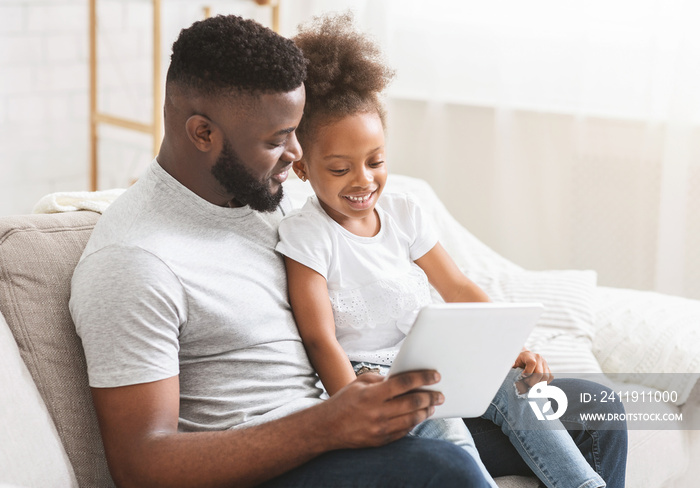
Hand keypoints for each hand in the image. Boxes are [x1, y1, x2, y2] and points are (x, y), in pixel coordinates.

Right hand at [319, 370, 443, 449]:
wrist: (327, 427)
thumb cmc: (344, 401)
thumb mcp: (360, 383)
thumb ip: (382, 380)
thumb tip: (403, 379)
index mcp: (372, 394)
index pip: (404, 383)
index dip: (423, 378)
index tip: (435, 376)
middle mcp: (378, 412)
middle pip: (413, 403)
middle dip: (430, 397)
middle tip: (440, 394)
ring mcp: (380, 429)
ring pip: (412, 419)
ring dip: (426, 411)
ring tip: (432, 405)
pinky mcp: (382, 440)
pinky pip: (404, 431)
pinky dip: (414, 423)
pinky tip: (419, 416)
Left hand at [512, 349, 552, 393]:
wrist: (524, 356)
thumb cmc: (518, 360)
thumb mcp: (513, 360)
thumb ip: (512, 363)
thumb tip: (511, 364)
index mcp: (529, 355)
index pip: (532, 363)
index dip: (528, 372)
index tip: (522, 376)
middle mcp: (539, 358)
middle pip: (540, 373)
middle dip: (532, 382)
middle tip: (526, 383)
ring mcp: (545, 363)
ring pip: (546, 377)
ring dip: (538, 383)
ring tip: (531, 383)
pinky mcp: (548, 368)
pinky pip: (550, 377)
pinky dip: (544, 382)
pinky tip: (536, 382)